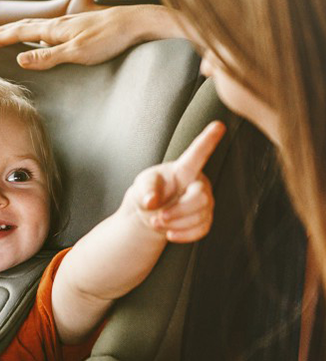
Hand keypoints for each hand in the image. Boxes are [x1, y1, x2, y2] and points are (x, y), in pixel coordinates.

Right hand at [0, 6, 184, 69]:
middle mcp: (61, 24)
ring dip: (19, 28)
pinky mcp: (83, 27)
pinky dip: (38, 31)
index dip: (1, 37)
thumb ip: (49, 56)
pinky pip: (51, 28)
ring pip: (37, 25)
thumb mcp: (77, 53)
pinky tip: (43, 34)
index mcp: (56, 29)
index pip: (20, 33)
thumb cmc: (111, 38)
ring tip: (7, 30)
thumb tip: (22, 59)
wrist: (138, 24)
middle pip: (25, 25)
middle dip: (3, 30)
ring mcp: (72, 24)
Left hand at [127, 121, 225, 242]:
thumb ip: (145, 191)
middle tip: (157, 217)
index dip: (207, 141)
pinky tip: (170, 233)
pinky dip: (183, 235)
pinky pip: (202, 229)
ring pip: (200, 216)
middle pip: (201, 197)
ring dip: (176, 224)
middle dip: (178, 211)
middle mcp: (199, 183)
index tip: (218, 125)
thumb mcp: (142, 187)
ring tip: (158, 222)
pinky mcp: (205, 219)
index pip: (196, 155)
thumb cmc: (149, 192)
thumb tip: (152, 201)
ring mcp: (205, 202)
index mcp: (183, 169)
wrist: (151, 214)